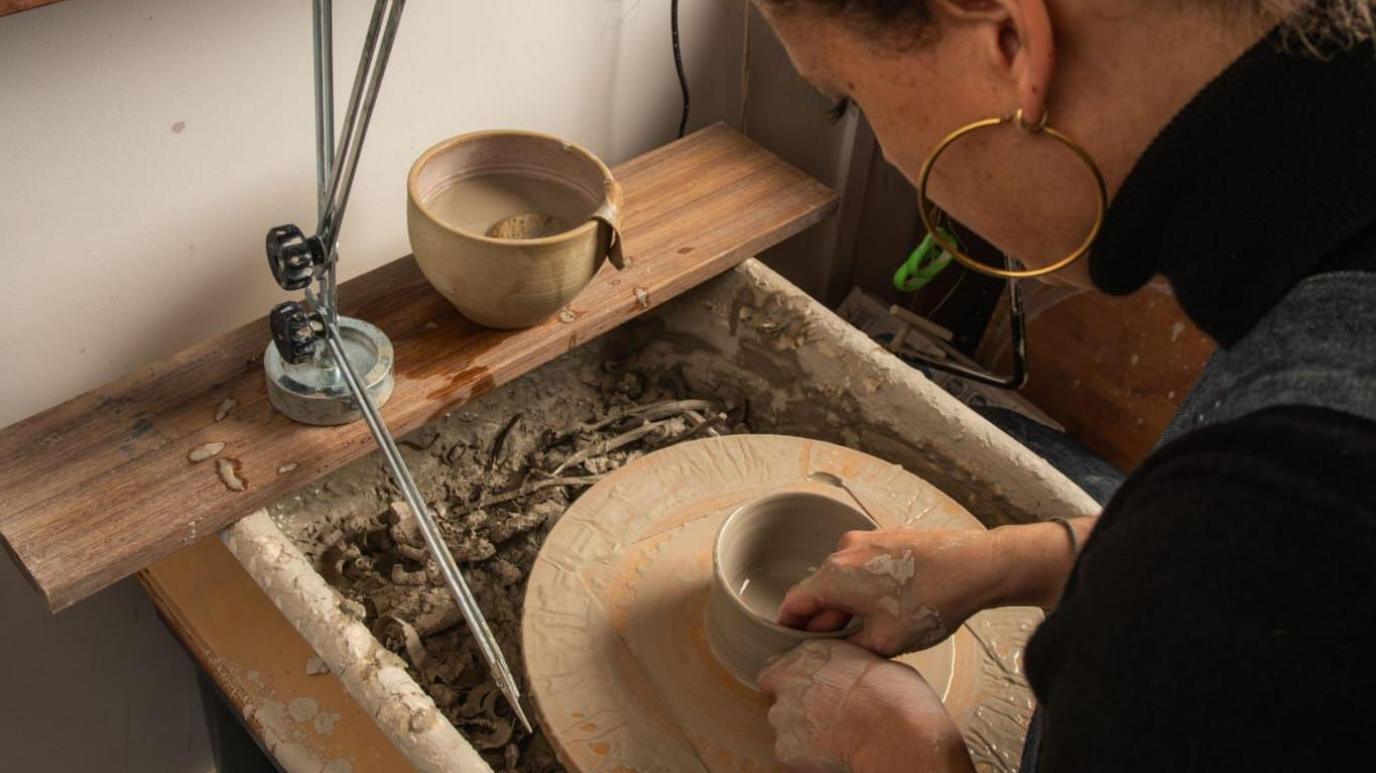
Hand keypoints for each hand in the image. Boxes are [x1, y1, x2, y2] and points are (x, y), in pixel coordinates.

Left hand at [758, 639, 974, 772]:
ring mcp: (783, 715)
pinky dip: (807, 759)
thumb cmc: (897, 696)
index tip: (813, 695)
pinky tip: (833, 755)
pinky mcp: (786, 748)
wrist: (894, 731)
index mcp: (811, 653)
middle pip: (781, 699)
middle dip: (798, 710)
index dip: (794, 684)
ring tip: (836, 739)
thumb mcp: (872, 660)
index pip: (780, 667)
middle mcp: (789, 680)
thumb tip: (847, 674)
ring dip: (802, 734)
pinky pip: (791, 755)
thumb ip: (843, 665)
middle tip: (830, 720)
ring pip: (785, 728)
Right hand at [778, 527, 997, 654]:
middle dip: (824, 619)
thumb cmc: (929, 602)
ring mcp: (866, 540)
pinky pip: (863, 566)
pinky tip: (885, 606)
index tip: (789, 643)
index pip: (794, 603)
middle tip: (833, 646)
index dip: (789, 627)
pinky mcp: (887, 537)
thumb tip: (834, 650)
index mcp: (834, 575)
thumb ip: (850, 647)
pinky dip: (864, 586)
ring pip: (843, 578)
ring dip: (846, 603)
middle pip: (819, 590)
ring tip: (866, 629)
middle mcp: (843, 551)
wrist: (974, 565)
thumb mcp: (885, 640)